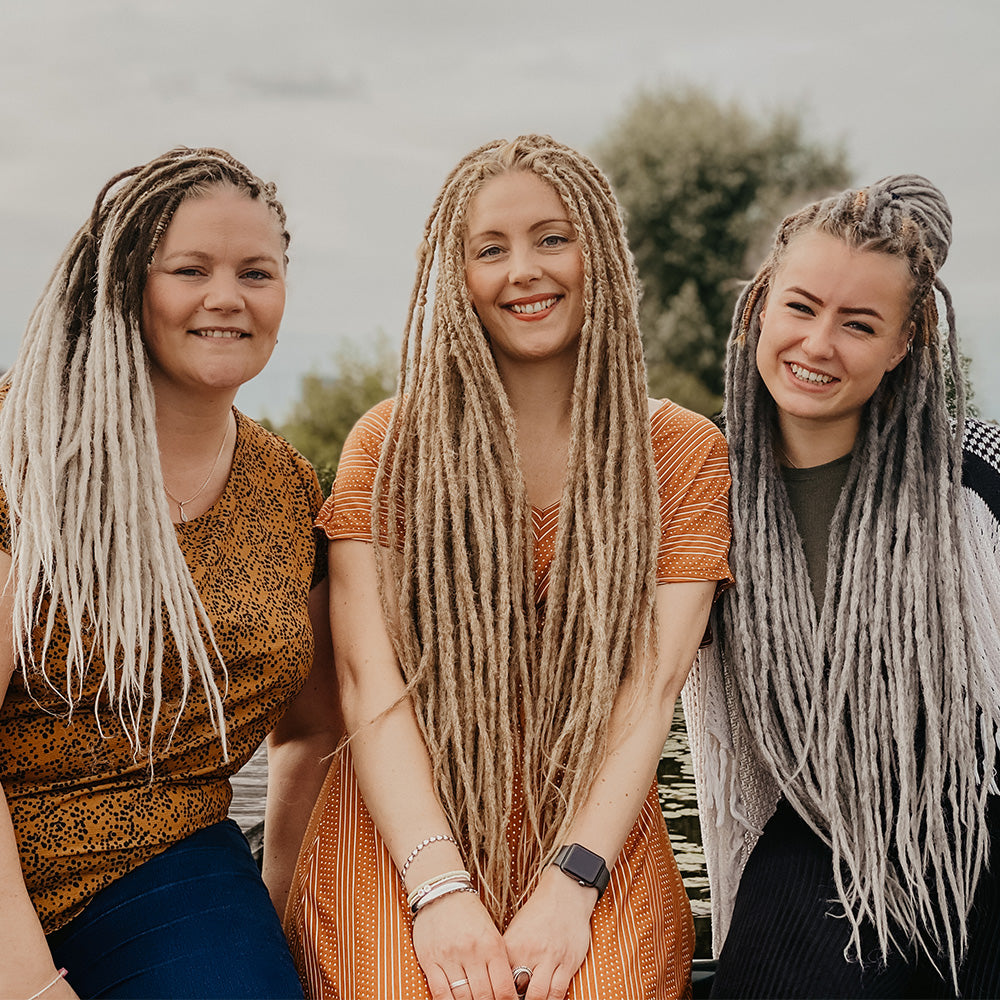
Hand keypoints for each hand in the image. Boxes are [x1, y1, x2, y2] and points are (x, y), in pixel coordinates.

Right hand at [412, 889, 517, 999]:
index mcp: (492, 945)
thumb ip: (498, 962)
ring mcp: (450, 957)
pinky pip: (440, 992)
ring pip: (463, 998)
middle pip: (484, 997)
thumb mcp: (492, 933)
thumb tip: (506, 991)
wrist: (442, 891)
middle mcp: (472, 952)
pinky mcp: (430, 961)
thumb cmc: (470, 914)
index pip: (504, 987)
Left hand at [502, 866, 595, 999]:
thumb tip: (496, 977)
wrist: (566, 894)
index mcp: (512, 945)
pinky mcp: (568, 963)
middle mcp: (529, 953)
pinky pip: (558, 992)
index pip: (498, 978)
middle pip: (516, 992)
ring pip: (538, 996)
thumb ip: (507, 956)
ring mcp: (550, 959)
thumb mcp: (515, 931)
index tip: (494, 996)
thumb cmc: (538, 913)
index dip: (495, 992)